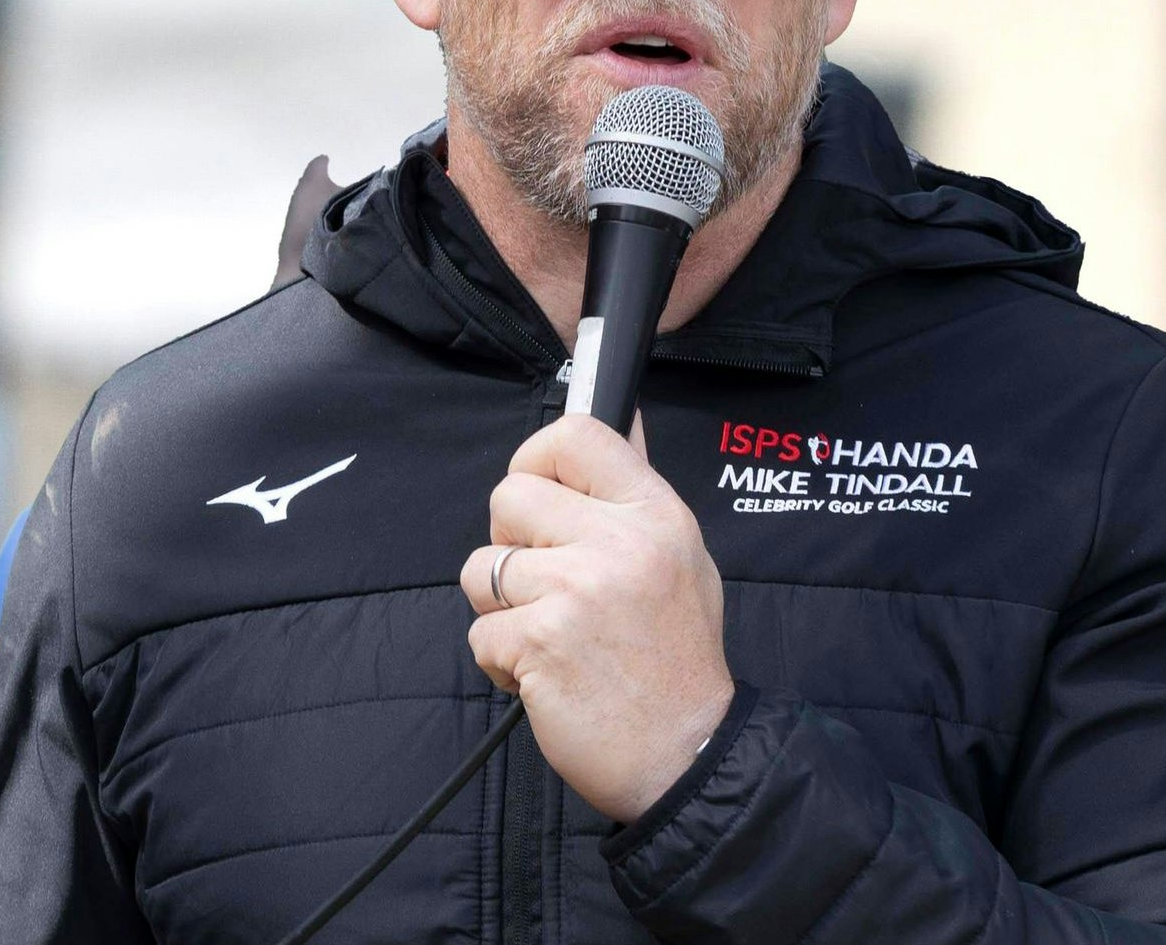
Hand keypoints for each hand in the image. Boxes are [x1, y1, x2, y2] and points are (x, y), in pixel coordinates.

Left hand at [464, 415, 736, 823]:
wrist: (685, 750)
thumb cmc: (678, 659)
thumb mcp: (681, 559)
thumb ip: (635, 495)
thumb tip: (617, 415)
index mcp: (656, 514)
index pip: (576, 435)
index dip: (537, 458)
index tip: (541, 492)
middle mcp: (619, 541)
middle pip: (510, 496)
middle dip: (511, 545)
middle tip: (550, 585)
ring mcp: (577, 590)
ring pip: (482, 568)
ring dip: (503, 610)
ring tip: (552, 636)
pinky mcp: (539, 641)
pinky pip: (480, 632)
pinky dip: (501, 661)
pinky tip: (547, 674)